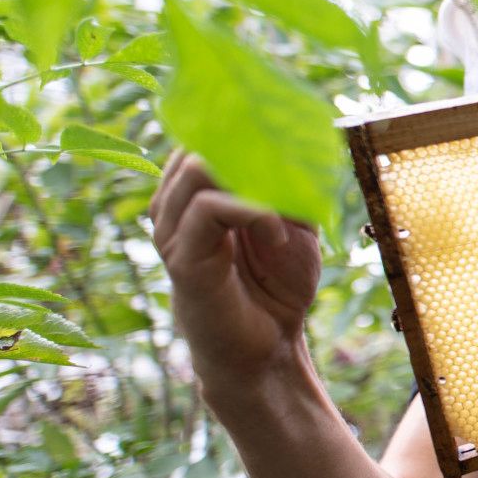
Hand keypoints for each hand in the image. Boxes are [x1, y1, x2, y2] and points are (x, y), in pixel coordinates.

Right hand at [151, 153, 322, 377]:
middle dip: (247, 147)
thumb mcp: (298, 227)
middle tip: (288, 167)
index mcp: (197, 194)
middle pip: (196, 143)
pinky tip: (276, 232)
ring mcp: (173, 232)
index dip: (242, 128)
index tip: (288, 137)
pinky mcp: (182, 259)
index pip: (202, 135)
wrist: (268, 348)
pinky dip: (251, 210)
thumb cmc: (279, 287)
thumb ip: (293, 190)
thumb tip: (304, 150)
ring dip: (250, 176)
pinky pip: (208, 208)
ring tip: (283, 207)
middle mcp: (175, 207)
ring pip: (196, 167)